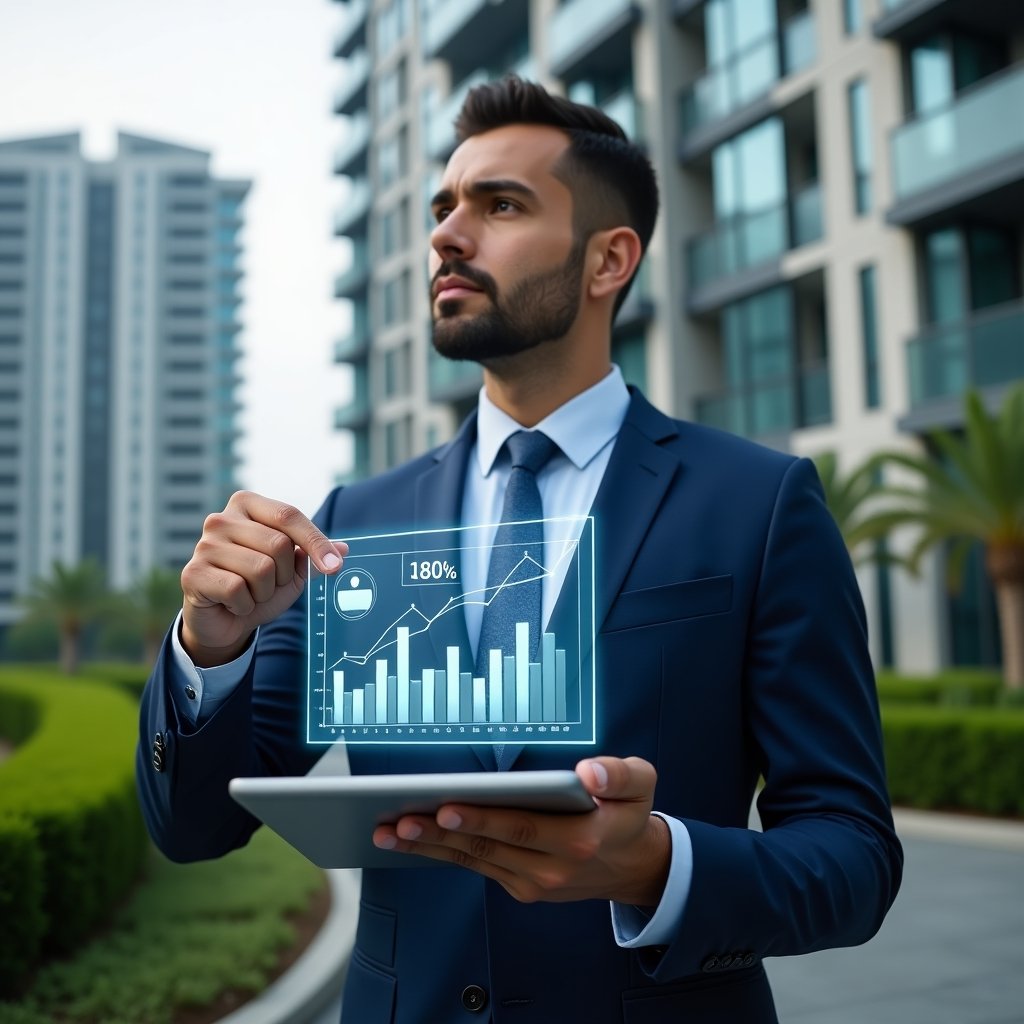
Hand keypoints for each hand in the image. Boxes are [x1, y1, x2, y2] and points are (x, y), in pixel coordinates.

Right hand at [180, 490, 345, 665]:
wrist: (224, 621)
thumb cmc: (259, 587)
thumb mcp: (293, 572)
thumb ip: (314, 557)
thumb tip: (345, 549)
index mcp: (247, 505)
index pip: (289, 515)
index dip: (316, 542)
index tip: (335, 566)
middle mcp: (221, 519)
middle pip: (278, 545)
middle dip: (284, 575)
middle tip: (268, 585)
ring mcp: (203, 544)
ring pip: (261, 569)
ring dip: (264, 593)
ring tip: (249, 593)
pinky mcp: (192, 573)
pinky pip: (238, 590)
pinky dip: (245, 605)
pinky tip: (232, 604)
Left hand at [372, 757, 670, 906]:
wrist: (634, 866)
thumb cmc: (629, 814)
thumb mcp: (642, 783)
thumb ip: (620, 774)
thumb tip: (590, 773)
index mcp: (579, 840)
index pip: (519, 828)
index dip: (480, 818)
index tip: (446, 805)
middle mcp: (551, 868)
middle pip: (485, 847)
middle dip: (438, 833)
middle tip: (398, 819)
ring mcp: (533, 883)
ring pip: (473, 861)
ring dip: (429, 847)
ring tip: (389, 831)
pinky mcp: (521, 887)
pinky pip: (476, 868)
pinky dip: (442, 854)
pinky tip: (411, 842)